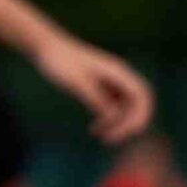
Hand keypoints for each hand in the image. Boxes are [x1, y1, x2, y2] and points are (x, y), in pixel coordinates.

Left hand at [32, 34, 152, 142]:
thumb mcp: (77, 82)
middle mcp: (118, 76)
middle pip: (136, 104)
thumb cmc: (60, 61)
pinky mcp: (100, 87)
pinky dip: (108, 120)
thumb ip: (96, 99)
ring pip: (124, 108)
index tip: (127, 130)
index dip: (141, 114)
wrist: (44, 47)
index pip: (141, 94)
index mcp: (117, 71)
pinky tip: (95, 130)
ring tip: (102, 137)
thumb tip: (115, 118)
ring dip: (118, 124)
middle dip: (129, 123)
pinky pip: (112, 107)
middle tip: (112, 139)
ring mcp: (110, 82)